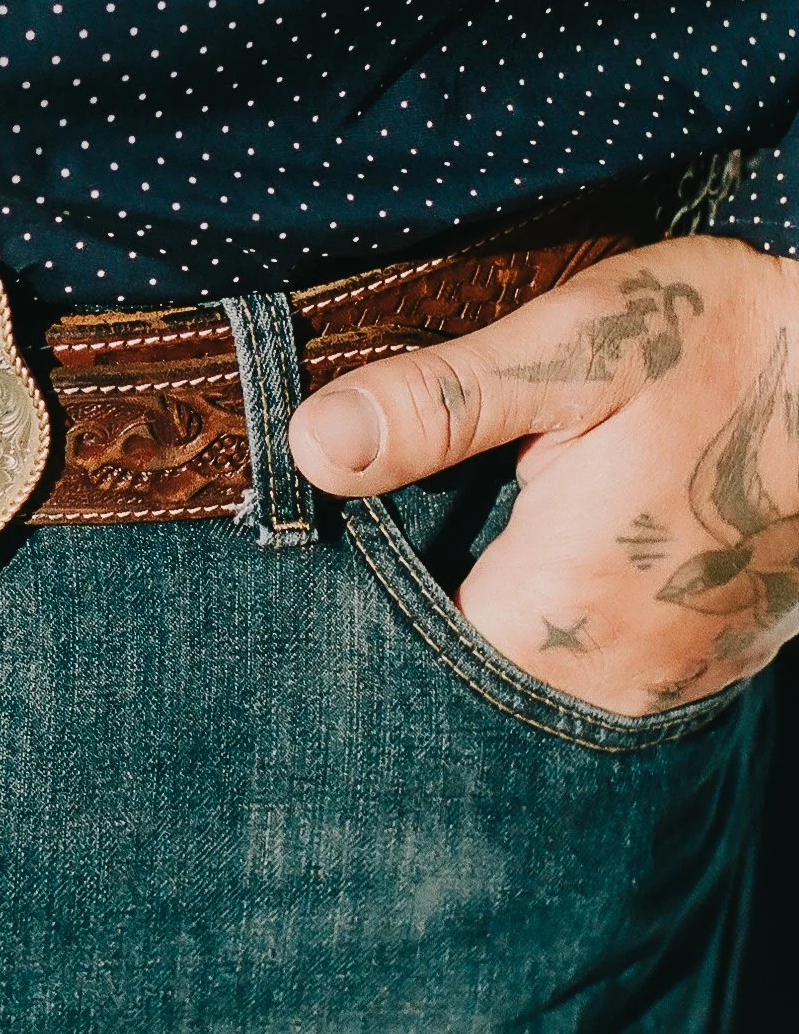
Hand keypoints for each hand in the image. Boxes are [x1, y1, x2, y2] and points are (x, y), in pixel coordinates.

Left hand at [287, 234, 798, 716]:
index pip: (395, 661)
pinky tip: (542, 553)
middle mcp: (608, 683)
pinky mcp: (702, 665)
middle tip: (389, 529)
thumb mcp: (576, 348)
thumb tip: (307, 444)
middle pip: (457, 683)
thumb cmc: (726, 348)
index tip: (321, 544)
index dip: (348, 606)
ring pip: (524, 682)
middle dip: (411, 621)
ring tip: (463, 537)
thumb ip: (440, 403)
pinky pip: (591, 672)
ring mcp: (665, 685)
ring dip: (483, 622)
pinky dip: (553, 627)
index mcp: (553, 614)